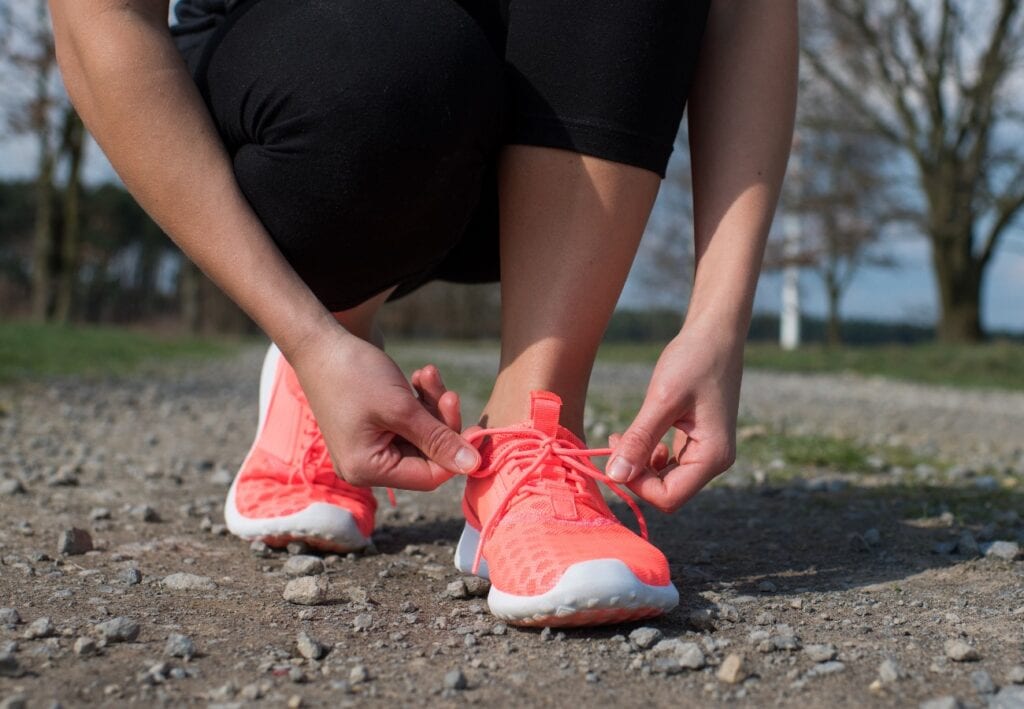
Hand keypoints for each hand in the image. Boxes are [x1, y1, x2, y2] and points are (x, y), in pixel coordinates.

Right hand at [289, 328, 479, 489]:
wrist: (320, 343)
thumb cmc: (354, 375)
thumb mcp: (402, 408)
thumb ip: (439, 439)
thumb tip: (474, 466)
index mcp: (368, 470)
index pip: (428, 476)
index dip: (455, 454)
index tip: (475, 426)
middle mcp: (367, 466)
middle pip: (426, 455)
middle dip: (441, 421)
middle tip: (449, 392)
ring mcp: (369, 446)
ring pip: (421, 435)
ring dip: (431, 405)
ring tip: (428, 373)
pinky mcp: (373, 427)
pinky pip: (408, 423)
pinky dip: (418, 402)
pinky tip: (418, 376)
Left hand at [606, 323, 742, 511]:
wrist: (715, 333)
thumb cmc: (693, 360)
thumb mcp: (661, 400)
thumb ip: (639, 440)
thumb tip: (615, 476)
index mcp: (713, 456)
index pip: (669, 497)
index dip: (637, 484)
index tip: (614, 454)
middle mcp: (714, 461)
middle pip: (668, 492)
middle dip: (636, 474)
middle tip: (614, 441)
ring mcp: (708, 452)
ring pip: (667, 480)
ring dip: (640, 466)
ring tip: (623, 437)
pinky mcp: (698, 441)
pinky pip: (670, 464)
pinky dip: (650, 456)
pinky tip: (639, 435)